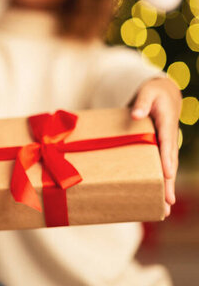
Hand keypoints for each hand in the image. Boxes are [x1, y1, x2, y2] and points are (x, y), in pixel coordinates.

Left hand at [131, 77, 181, 216]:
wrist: (162, 94)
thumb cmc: (153, 93)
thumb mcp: (147, 93)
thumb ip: (142, 103)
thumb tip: (135, 115)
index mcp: (167, 125)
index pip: (168, 144)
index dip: (167, 160)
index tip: (168, 174)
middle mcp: (168, 139)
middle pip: (169, 164)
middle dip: (168, 184)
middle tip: (168, 204)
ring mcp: (164, 146)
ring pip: (166, 170)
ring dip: (164, 188)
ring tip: (163, 211)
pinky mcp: (157, 149)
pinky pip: (157, 167)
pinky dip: (157, 181)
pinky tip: (152, 197)